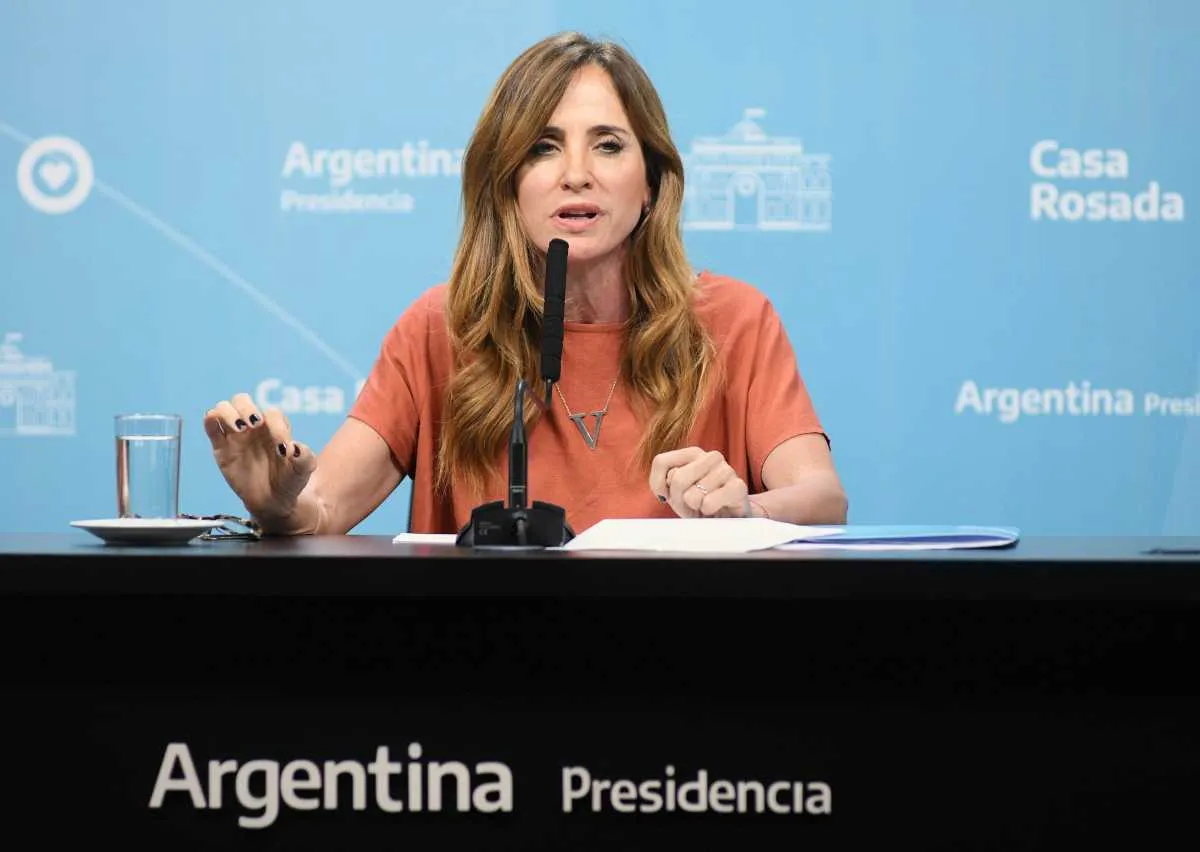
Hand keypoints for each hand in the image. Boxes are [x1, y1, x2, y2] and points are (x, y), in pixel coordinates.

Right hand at [203, 392, 316, 522]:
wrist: (273, 501)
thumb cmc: (290, 480)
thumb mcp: (303, 471)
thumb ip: (305, 458)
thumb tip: (295, 448)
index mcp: (275, 426)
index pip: (272, 414)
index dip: (277, 425)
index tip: (282, 447)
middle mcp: (254, 426)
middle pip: (242, 400)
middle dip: (246, 408)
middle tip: (253, 424)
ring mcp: (235, 435)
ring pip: (224, 408)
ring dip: (228, 412)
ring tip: (239, 428)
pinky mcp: (220, 447)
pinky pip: (211, 426)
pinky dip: (210, 419)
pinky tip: (216, 423)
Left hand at [649, 447, 749, 518]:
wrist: (727, 519)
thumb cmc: (698, 503)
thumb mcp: (674, 491)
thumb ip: (662, 481)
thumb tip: (664, 484)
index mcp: (694, 453)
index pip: (661, 461)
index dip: (658, 485)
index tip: (667, 495)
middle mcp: (711, 456)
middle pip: (677, 478)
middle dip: (678, 499)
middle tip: (689, 504)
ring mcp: (727, 470)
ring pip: (692, 494)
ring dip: (694, 507)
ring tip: (703, 507)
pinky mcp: (738, 487)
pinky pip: (709, 502)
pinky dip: (707, 511)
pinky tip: (714, 509)